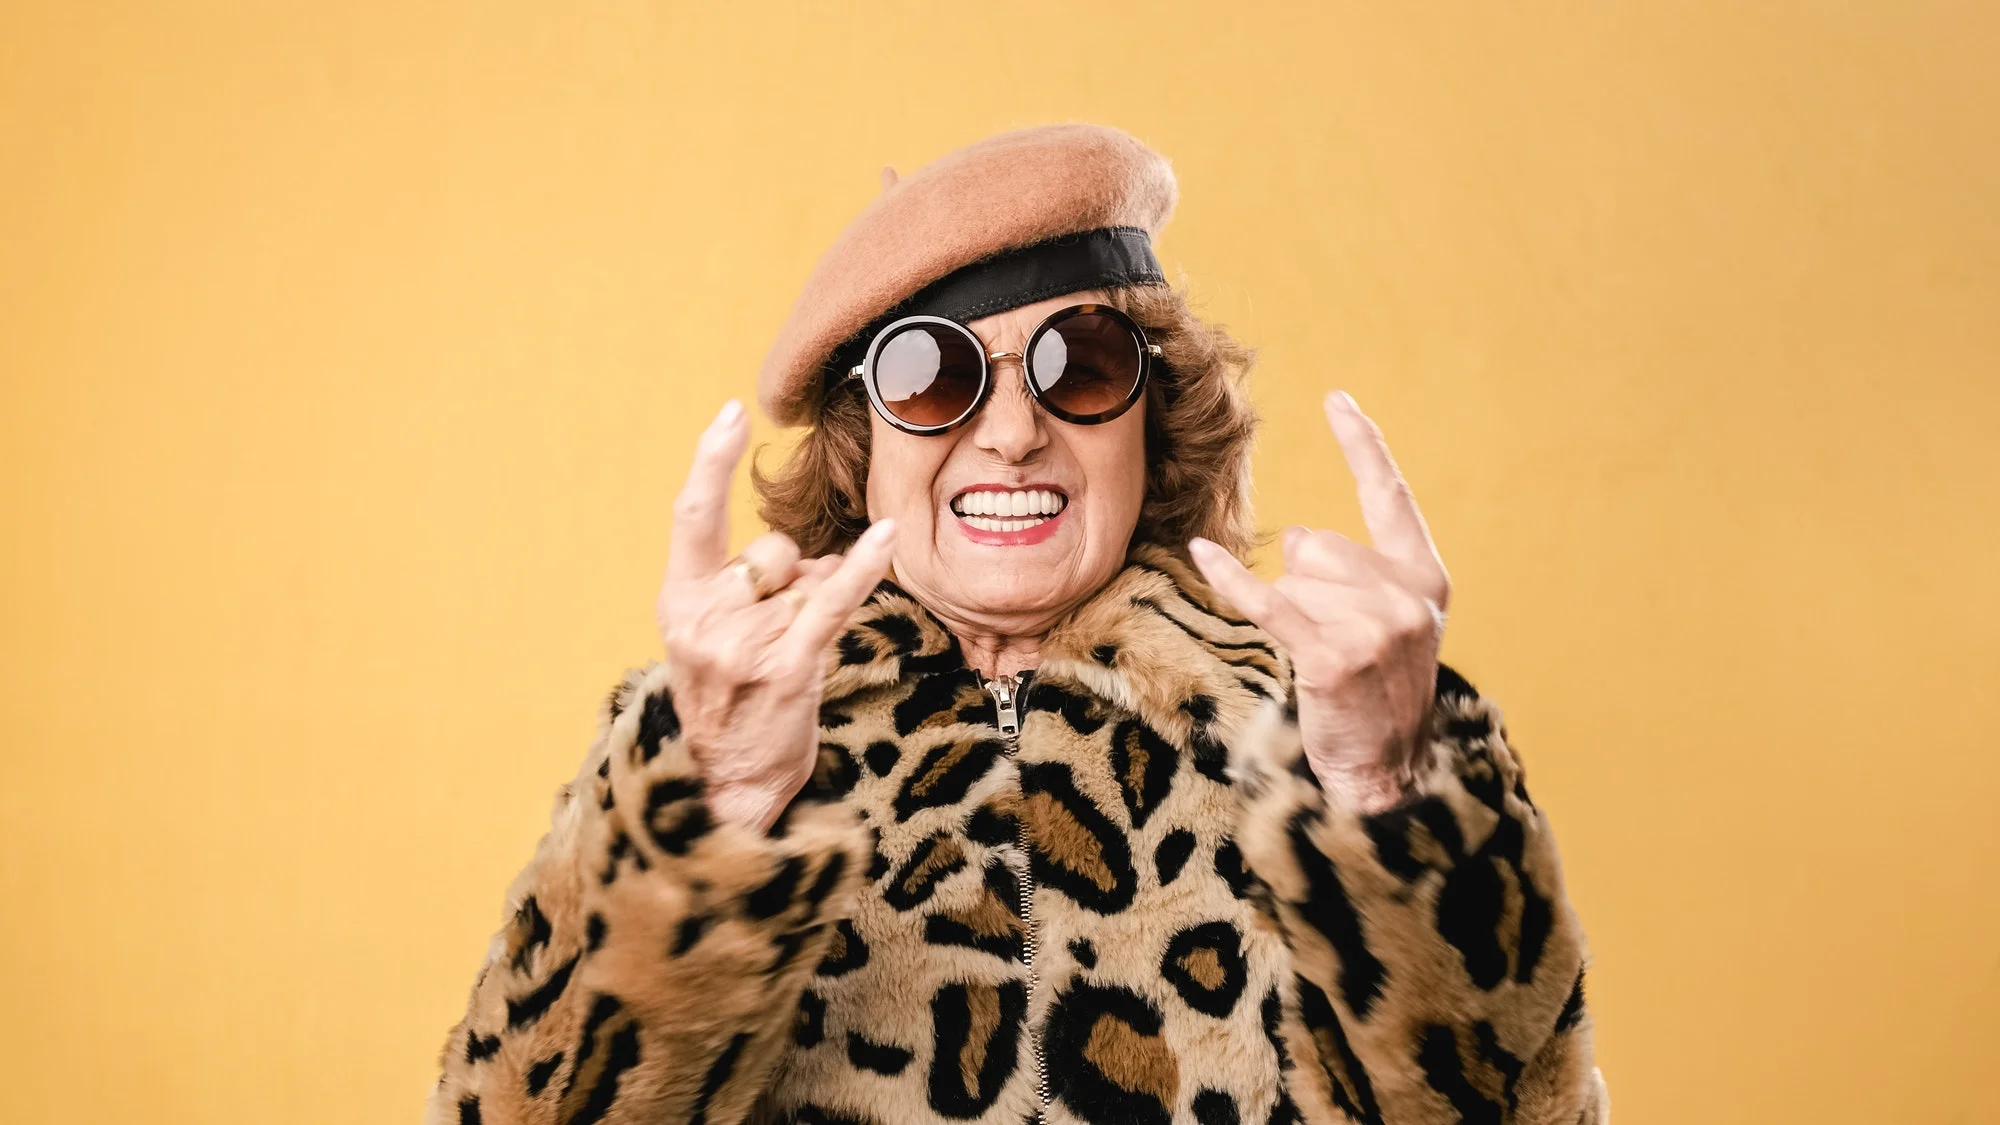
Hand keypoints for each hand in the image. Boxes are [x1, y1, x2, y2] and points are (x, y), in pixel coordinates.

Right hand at [654, 400, 897, 831]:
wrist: (725, 789)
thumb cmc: (728, 705)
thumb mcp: (709, 639)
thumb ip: (743, 585)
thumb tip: (806, 554)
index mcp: (678, 603)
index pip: (691, 516)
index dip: (710, 461)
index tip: (730, 414)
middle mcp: (704, 619)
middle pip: (770, 551)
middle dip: (791, 576)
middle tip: (776, 632)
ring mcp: (743, 645)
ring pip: (804, 582)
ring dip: (813, 608)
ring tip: (789, 659)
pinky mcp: (787, 668)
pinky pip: (833, 601)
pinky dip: (863, 568)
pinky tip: (887, 536)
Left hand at [1188, 391, 1450, 813]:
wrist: (1390, 770)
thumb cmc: (1379, 693)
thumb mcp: (1389, 623)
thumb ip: (1356, 570)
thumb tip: (1295, 538)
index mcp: (1424, 576)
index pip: (1389, 495)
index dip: (1363, 445)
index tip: (1337, 400)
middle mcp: (1405, 595)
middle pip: (1315, 545)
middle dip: (1307, 585)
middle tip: (1333, 639)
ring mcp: (1373, 627)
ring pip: (1294, 580)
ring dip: (1294, 616)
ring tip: (1325, 660)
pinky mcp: (1332, 657)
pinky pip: (1268, 603)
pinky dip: (1232, 580)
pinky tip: (1203, 555)